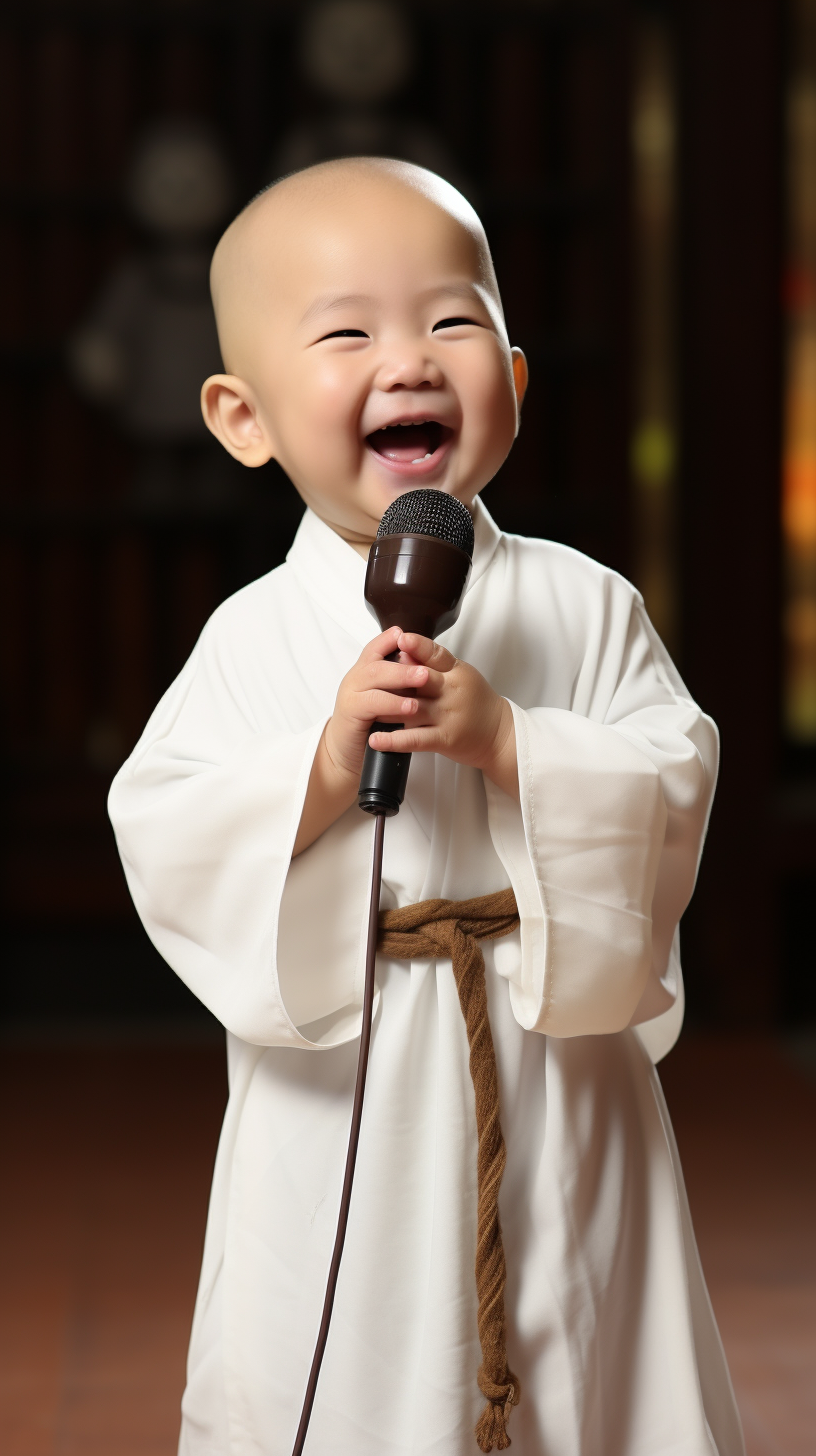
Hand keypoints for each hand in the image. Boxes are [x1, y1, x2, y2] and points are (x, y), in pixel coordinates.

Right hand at [324, 625, 432, 780]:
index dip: (393, 639)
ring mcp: (352, 692)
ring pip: (375, 676)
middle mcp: (357, 677)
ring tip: (424, 678)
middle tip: (426, 662)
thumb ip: (399, 681)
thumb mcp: (387, 698)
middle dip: (405, 659)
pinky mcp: (350, 711)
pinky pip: (371, 703)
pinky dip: (391, 703)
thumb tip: (427, 665)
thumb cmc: (370, 724)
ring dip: (401, 676)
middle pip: (379, 659)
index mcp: (366, 670)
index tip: (409, 635)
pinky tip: (408, 706)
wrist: (347, 753)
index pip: (379, 647)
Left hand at [367, 632, 518, 799]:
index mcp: (456, 671)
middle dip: (397, 676)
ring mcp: (448, 715)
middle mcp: (452, 691)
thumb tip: (404, 651)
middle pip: (421, 679)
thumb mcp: (459, 676)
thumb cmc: (475, 702)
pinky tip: (376, 739)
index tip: (401, 639)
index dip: (418, 646)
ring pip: (412, 709)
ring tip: (364, 709)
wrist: (499, 734)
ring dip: (386, 709)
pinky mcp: (445, 738)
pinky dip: (394, 740)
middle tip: (373, 675)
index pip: (435, 654)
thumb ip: (433, 664)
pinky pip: (416, 739)